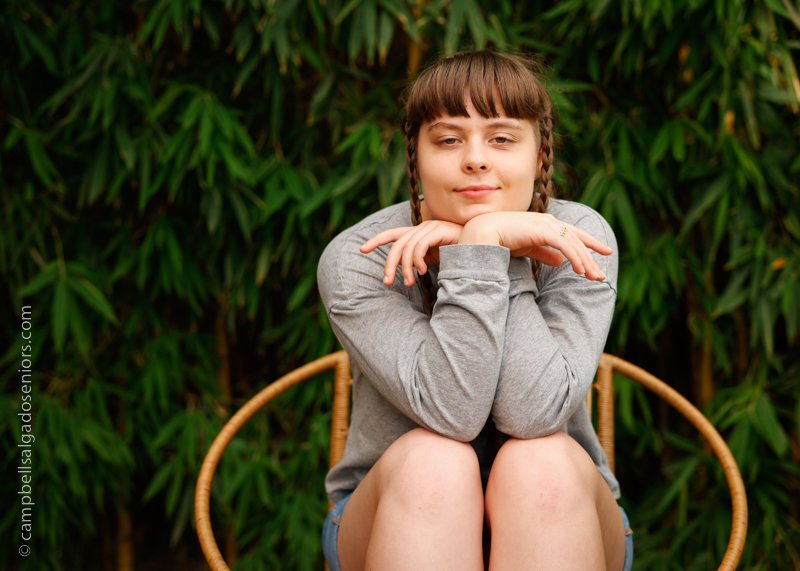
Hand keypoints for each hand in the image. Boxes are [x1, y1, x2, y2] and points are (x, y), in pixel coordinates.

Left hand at [360, 220, 463, 285]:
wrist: (481, 243)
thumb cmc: (458, 254)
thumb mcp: (434, 259)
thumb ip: (419, 262)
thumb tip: (406, 272)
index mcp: (418, 234)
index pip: (392, 234)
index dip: (376, 240)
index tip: (361, 249)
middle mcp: (421, 228)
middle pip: (396, 244)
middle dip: (389, 264)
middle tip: (387, 282)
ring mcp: (430, 227)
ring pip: (407, 248)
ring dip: (405, 268)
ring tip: (408, 282)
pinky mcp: (438, 230)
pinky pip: (420, 246)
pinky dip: (418, 260)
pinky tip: (422, 272)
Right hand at [460, 212, 611, 280]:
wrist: (484, 233)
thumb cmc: (502, 239)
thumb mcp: (528, 248)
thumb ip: (544, 253)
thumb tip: (561, 261)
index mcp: (546, 224)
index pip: (573, 234)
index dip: (590, 243)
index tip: (605, 253)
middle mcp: (549, 222)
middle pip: (577, 240)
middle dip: (591, 258)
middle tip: (601, 276)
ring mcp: (546, 224)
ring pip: (574, 244)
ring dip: (586, 262)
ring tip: (594, 278)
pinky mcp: (542, 231)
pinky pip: (564, 246)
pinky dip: (575, 258)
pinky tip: (580, 271)